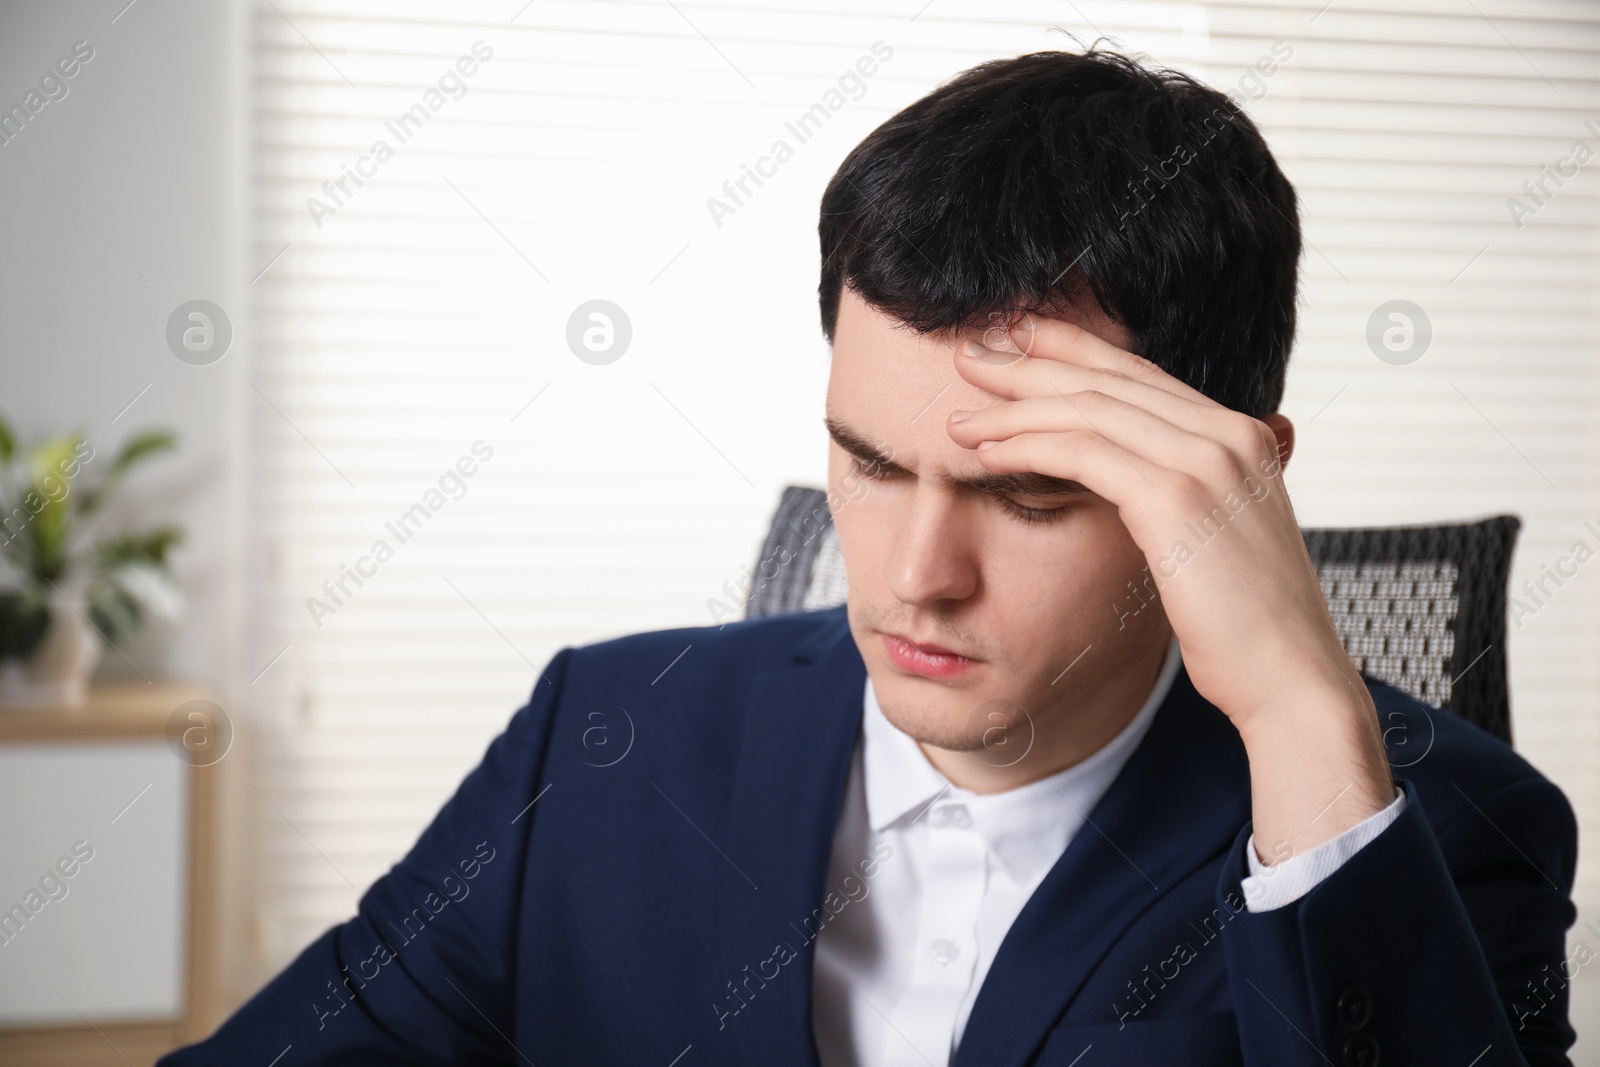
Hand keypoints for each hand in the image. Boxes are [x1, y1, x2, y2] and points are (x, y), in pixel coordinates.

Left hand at [946, 314, 1393, 855]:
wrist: (1291, 680)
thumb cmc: (1248, 628)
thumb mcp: (1219, 543)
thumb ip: (1188, 498)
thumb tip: (1143, 490)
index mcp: (1242, 435)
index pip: (1140, 374)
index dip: (1072, 352)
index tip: (1015, 344)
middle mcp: (1229, 433)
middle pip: (1108, 378)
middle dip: (1031, 363)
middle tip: (970, 355)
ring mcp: (1208, 460)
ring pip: (1087, 410)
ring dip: (1013, 409)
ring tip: (959, 417)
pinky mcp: (1177, 498)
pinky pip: (1082, 453)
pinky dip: (1026, 447)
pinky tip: (985, 454)